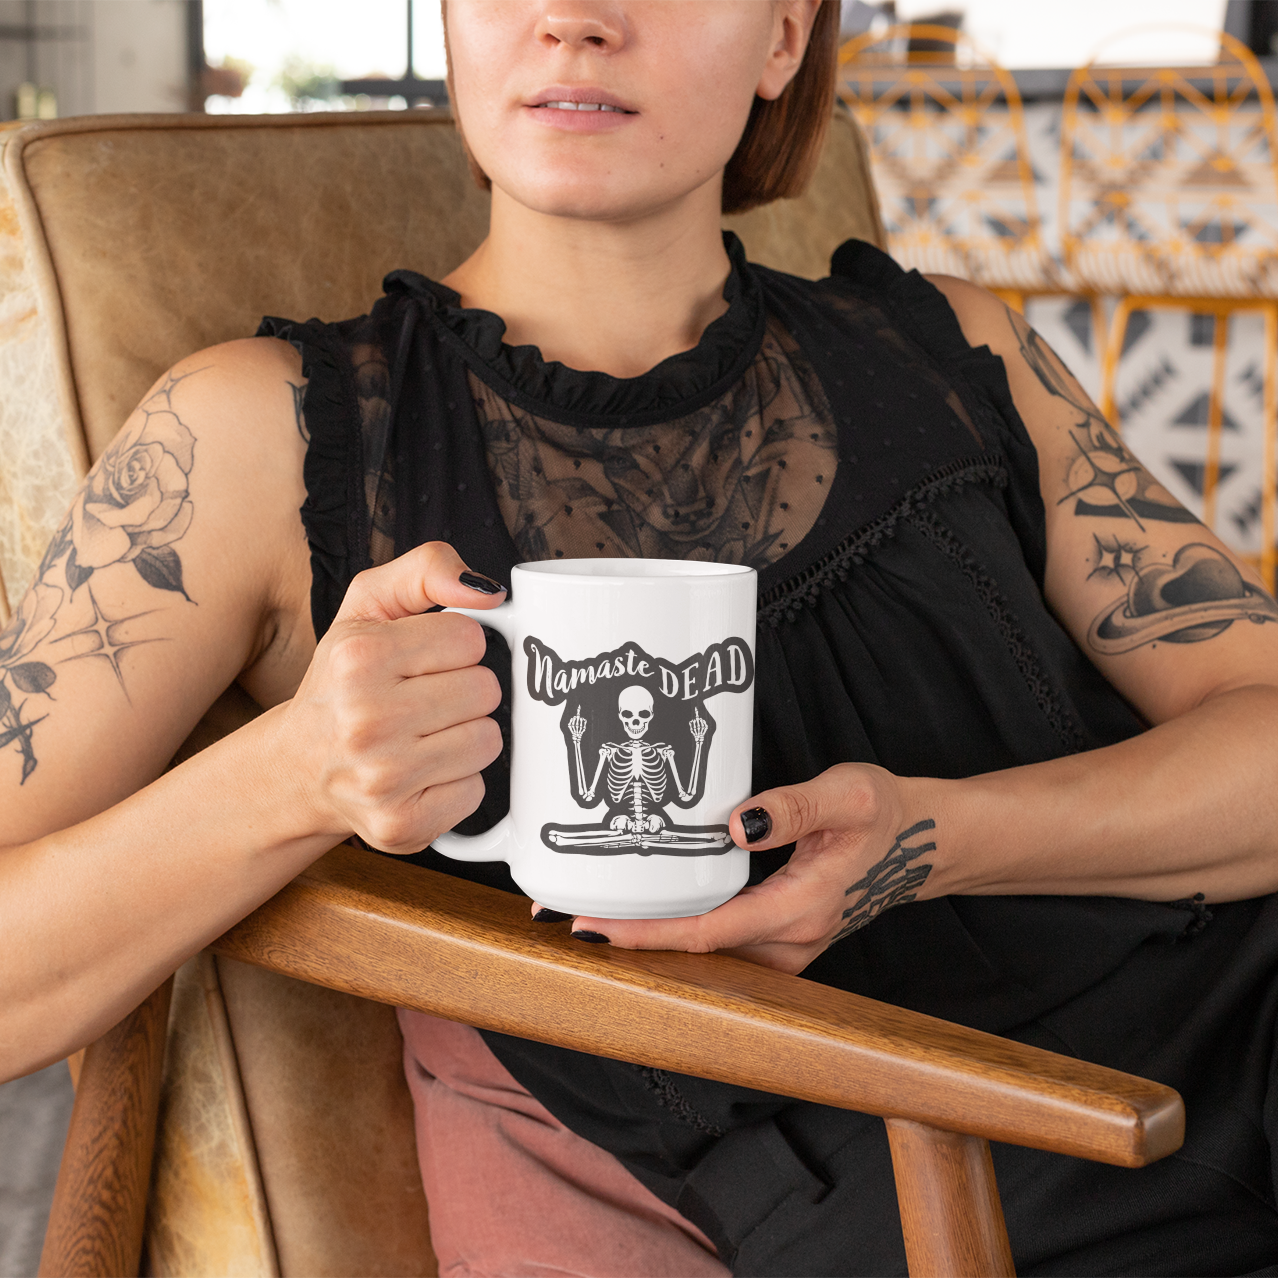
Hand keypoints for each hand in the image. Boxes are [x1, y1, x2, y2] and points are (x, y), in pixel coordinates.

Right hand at [282, 541, 505, 853]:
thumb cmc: (341, 682)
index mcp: (359, 657)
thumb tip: (489, 592)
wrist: (298, 769)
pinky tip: (420, 772)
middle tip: (422, 700)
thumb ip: (427, 571)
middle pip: (485, 690)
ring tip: (422, 736)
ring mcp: (383, 777)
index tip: (422, 661)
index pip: (470, 638)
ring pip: (488, 740)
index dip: (455, 647)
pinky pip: (476, 790)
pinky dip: (457, 782)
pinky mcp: (401, 824)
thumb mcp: (368, 606)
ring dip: (464, 736)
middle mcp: (365, 718)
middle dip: (463, 691)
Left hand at [544, 764, 939, 973]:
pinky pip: (724, 947)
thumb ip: (791, 807)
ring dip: (653, 941)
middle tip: (566, 918)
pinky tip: (651, 913)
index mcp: (801, 908)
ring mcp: (789, 948)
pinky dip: (681, 934)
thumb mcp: (849, 792)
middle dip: (633, 942)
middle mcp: (792, 941)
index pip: (707, 933)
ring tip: (595, 914)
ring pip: (708, 958)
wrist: (927, 841)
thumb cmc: (887, 812)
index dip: (645, 933)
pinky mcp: (785, 939)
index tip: (592, 927)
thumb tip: (733, 825)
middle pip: (697, 956)